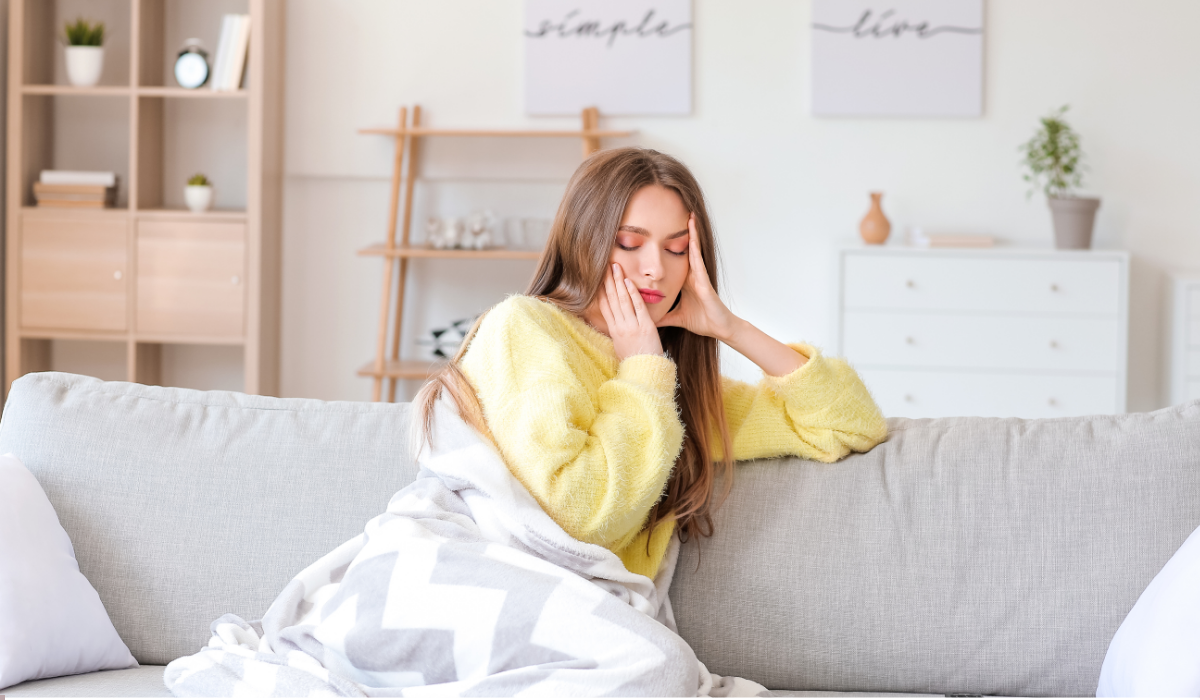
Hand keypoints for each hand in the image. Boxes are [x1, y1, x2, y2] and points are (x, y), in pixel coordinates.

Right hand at [599, 263, 664, 360]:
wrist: (645, 373)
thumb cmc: (634, 360)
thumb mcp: (620, 346)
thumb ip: (617, 332)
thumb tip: (613, 320)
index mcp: (613, 331)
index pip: (604, 306)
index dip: (600, 290)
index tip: (598, 277)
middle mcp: (620, 327)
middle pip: (611, 299)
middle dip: (608, 281)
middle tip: (605, 265)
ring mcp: (632, 326)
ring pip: (622, 300)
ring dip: (618, 282)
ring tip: (615, 267)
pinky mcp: (645, 327)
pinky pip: (637, 307)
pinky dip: (632, 294)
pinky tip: (628, 282)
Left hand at [657, 214, 739, 341]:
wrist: (720, 329)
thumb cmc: (703, 321)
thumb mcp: (676, 317)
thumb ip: (663, 316)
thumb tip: (648, 319)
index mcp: (685, 281)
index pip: (674, 259)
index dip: (669, 245)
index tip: (660, 231)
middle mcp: (692, 275)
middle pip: (685, 249)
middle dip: (683, 232)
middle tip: (679, 213)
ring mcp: (699, 277)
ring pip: (694, 252)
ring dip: (692, 234)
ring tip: (690, 217)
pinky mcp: (705, 282)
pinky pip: (699, 263)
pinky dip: (695, 251)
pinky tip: (692, 239)